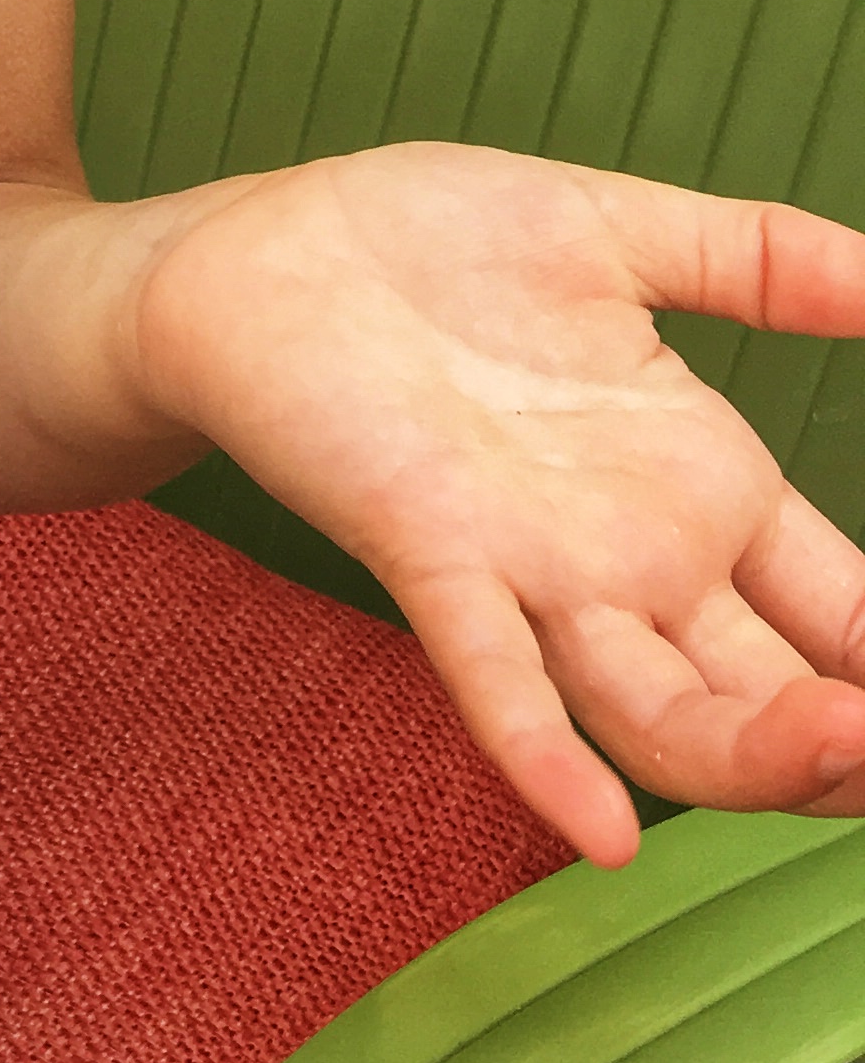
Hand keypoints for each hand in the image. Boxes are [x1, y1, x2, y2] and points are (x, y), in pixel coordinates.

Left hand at [133, 145, 864, 865]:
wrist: (256, 252)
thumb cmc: (422, 244)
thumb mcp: (615, 232)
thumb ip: (758, 258)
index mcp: (696, 482)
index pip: (840, 606)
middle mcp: (632, 556)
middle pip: (771, 695)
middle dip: (849, 742)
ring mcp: (532, 570)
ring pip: (662, 713)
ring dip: (755, 757)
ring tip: (846, 757)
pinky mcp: (429, 552)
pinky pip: (493, 675)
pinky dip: (544, 756)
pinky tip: (603, 830)